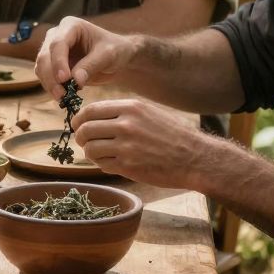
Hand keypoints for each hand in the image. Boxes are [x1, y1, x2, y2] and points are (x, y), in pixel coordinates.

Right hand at [37, 16, 133, 95]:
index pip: (58, 43)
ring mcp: (52, 51)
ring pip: (41, 68)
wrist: (116, 57)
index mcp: (71, 26)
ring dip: (49, 84)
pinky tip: (63, 97)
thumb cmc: (115, 49)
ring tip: (63, 98)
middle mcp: (56, 35)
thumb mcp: (108, 55)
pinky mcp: (52, 65)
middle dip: (51, 77)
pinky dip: (51, 88)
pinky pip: (45, 77)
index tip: (64, 79)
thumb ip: (91, 66)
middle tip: (61, 95)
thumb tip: (75, 81)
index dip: (58, 62)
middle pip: (45, 56)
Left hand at [73, 96, 209, 188]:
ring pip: (90, 149)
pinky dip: (103, 165)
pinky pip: (102, 165)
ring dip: (91, 154)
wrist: (194, 157)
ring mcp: (126, 146)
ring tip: (101, 155)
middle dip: (81, 138)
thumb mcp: (148, 112)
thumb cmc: (172, 135)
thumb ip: (122, 112)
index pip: (90, 110)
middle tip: (85, 143)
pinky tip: (113, 164)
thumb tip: (93, 116)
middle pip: (85, 129)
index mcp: (131, 107)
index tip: (79, 126)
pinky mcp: (128, 166)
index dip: (79, 120)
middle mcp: (126, 124)